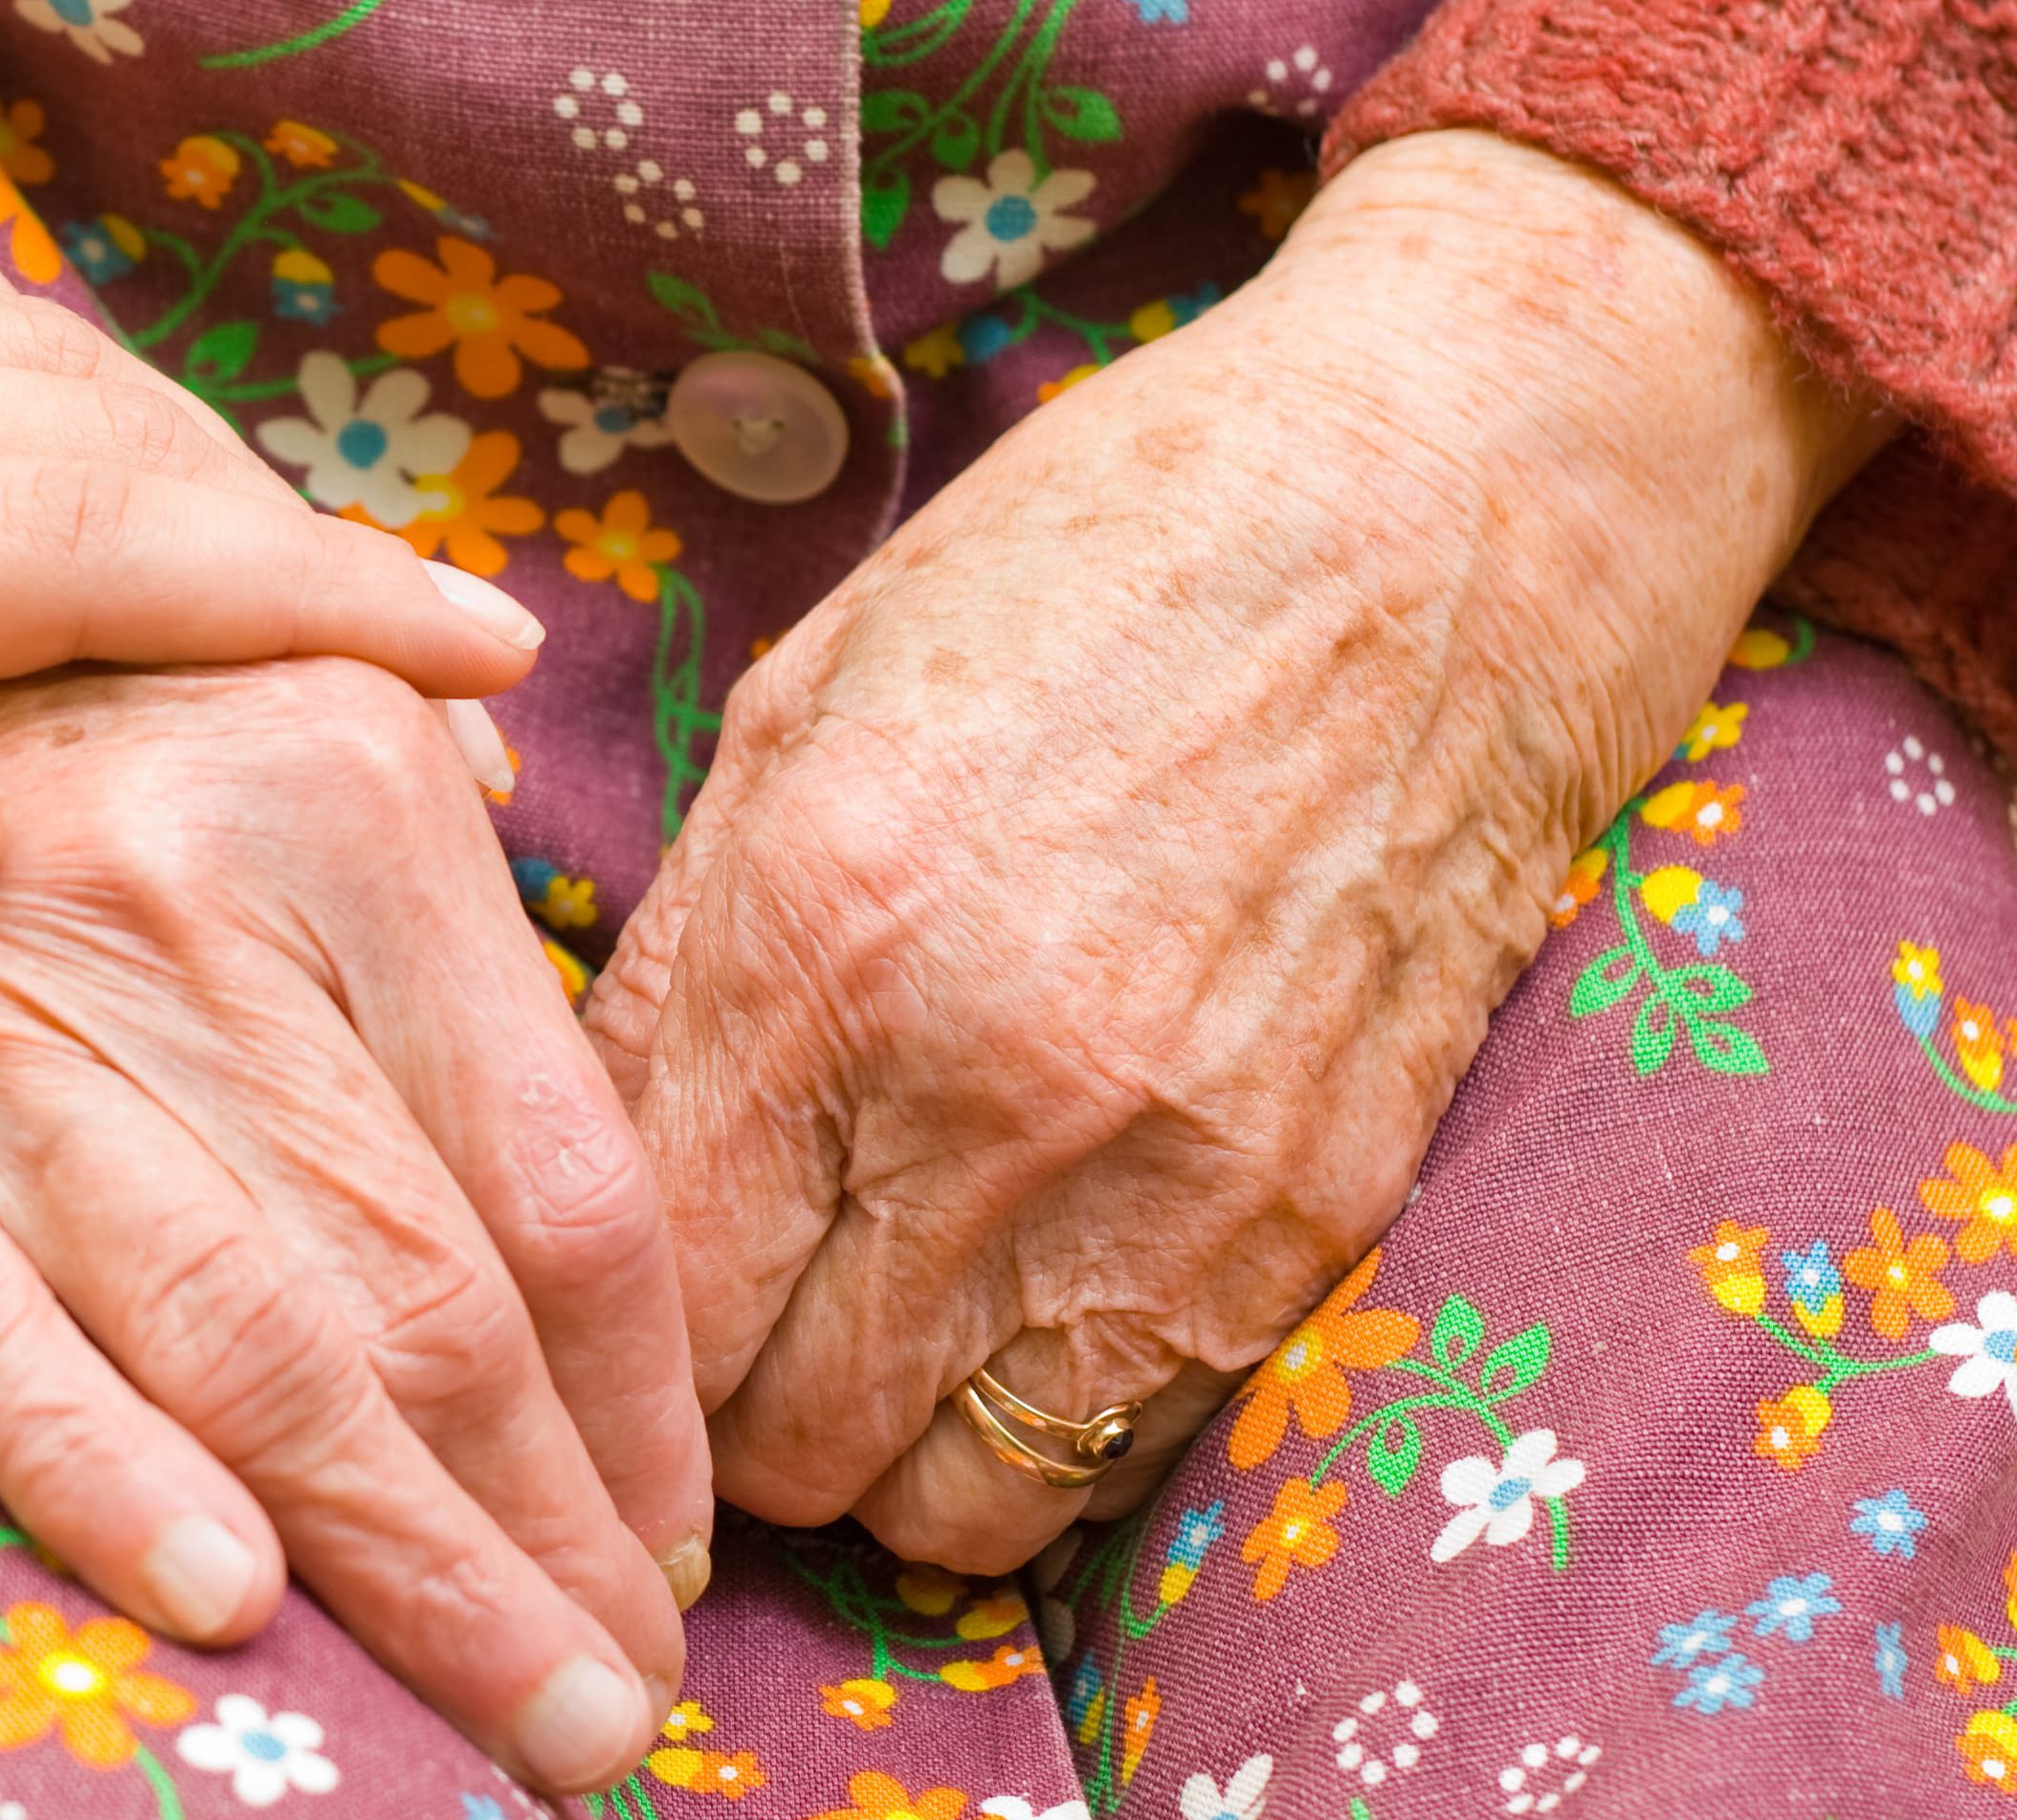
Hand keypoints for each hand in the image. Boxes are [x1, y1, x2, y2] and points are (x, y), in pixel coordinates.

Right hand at [0, 659, 706, 1798]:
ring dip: (410, 1569)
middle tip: (627, 1708)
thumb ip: (421, 812)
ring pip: (253, 1347)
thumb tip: (565, 933)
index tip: (676, 1535)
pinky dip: (103, 1474)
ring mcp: (1, 1023)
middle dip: (553, 1540)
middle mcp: (200, 909)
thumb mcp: (257, 658)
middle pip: (433, 1298)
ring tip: (526, 1720)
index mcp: (348, 793)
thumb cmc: (15, 664)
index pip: (560, 1174)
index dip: (641, 1401)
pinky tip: (231, 1607)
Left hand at [587, 131, 1891, 1568]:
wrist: (1445, 513)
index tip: (618, 1303)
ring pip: (950, 1503)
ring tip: (878, 1339)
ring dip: (886, 1452)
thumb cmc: (1089, 572)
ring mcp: (1165, 1180)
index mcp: (819, 943)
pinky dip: (1046, 1429)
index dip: (604, 1327)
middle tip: (738, 1328)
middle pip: (781, 1437)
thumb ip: (676, 961)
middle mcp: (981, 1094)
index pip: (649, 1289)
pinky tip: (1025, 1310)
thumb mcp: (802, 708)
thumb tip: (571, 1154)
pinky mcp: (1314, 1222)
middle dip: (729, 1411)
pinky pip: (1124, 1456)